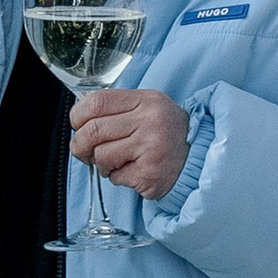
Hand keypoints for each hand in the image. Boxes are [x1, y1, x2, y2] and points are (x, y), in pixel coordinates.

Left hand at [70, 85, 190, 198]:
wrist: (199, 158)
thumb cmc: (166, 133)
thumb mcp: (148, 108)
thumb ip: (117, 109)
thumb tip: (80, 120)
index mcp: (146, 100)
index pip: (97, 102)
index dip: (78, 116)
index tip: (78, 125)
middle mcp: (150, 122)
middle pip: (93, 131)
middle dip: (81, 145)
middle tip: (85, 151)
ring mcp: (151, 149)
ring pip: (101, 156)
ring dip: (101, 164)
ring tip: (117, 162)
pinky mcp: (150, 175)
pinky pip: (115, 177)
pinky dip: (117, 177)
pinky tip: (133, 171)